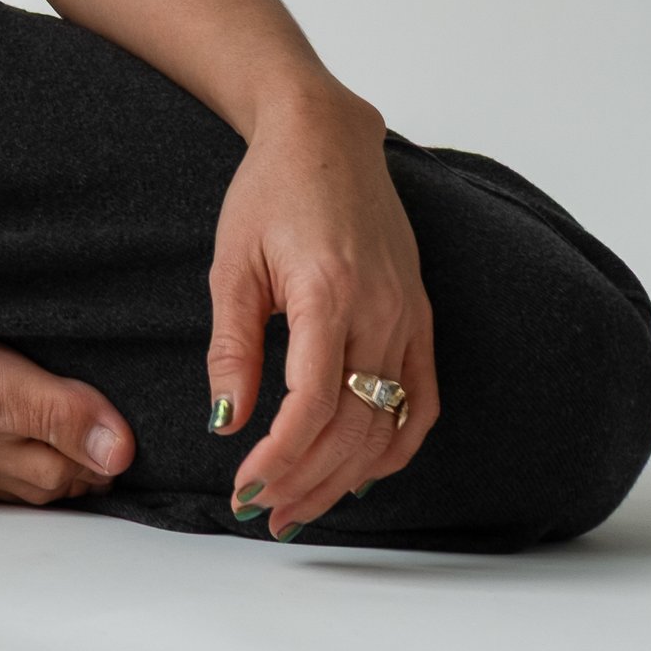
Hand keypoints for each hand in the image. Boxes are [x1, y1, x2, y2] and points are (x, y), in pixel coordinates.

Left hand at [206, 85, 436, 535]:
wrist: (327, 137)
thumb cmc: (271, 191)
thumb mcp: (232, 263)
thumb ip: (232, 347)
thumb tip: (227, 424)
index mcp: (330, 293)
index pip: (313, 405)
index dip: (281, 458)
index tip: (246, 488)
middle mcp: (382, 311)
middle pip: (353, 427)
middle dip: (308, 481)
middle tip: (265, 513)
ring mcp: (410, 317)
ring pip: (390, 425)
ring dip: (347, 477)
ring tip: (301, 506)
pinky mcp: (421, 318)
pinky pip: (423, 401)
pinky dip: (396, 447)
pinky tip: (361, 472)